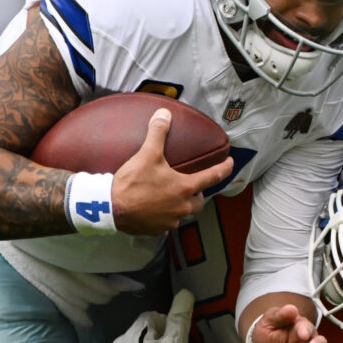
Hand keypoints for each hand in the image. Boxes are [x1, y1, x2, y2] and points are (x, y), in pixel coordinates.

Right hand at [111, 109, 232, 235]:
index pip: (212, 177)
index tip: (230, 163)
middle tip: (193, 185)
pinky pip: (168, 222)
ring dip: (182, 205)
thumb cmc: (133, 182)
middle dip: (199, 193)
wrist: (111, 208)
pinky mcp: (158, 229)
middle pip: (199, 201)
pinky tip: (156, 208)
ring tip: (173, 197)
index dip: (224, 169)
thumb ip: (158, 133)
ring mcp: (170, 220)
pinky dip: (166, 215)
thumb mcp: (147, 154)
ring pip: (184, 213)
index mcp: (184, 188)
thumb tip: (164, 113)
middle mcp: (182, 207)